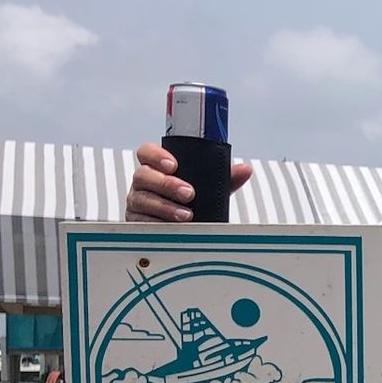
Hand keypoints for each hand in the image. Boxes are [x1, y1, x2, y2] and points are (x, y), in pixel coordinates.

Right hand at [124, 143, 252, 221]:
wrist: (183, 230)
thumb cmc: (193, 203)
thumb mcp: (209, 190)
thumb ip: (225, 178)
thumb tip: (245, 169)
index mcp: (157, 168)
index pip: (147, 152)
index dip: (156, 155)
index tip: (173, 165)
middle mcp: (143, 182)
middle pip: (143, 175)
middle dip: (166, 184)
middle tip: (189, 193)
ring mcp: (137, 202)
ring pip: (142, 199)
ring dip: (165, 207)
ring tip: (186, 215)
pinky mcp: (136, 222)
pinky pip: (141, 222)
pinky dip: (158, 224)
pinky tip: (172, 227)